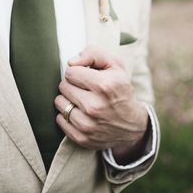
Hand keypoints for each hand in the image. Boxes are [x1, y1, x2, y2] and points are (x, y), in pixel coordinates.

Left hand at [55, 46, 148, 161]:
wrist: (132, 125)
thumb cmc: (120, 90)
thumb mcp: (115, 66)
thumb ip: (94, 54)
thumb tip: (71, 62)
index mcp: (104, 86)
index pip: (71, 72)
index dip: (78, 73)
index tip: (86, 77)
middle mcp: (95, 106)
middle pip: (63, 87)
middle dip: (72, 85)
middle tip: (84, 89)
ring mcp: (88, 125)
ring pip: (59, 103)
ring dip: (67, 100)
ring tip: (81, 100)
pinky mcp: (82, 138)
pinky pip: (60, 120)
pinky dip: (66, 115)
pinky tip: (79, 113)